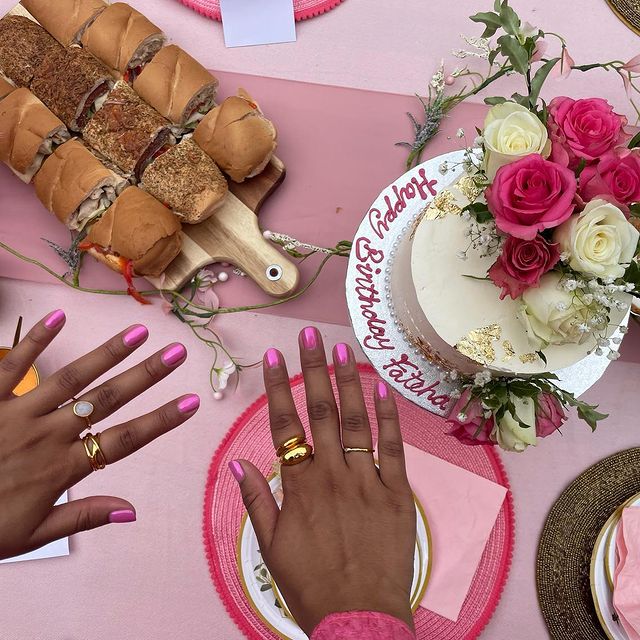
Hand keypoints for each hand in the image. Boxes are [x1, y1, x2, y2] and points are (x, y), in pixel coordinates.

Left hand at [0, 310, 198, 559]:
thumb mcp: (31, 535)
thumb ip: (83, 517)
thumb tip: (133, 510)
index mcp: (61, 468)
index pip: (124, 440)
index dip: (160, 421)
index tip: (191, 402)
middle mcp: (47, 435)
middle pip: (106, 400)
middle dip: (146, 376)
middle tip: (176, 353)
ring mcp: (17, 412)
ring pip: (71, 378)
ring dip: (107, 353)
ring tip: (138, 331)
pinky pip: (12, 366)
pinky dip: (36, 341)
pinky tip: (58, 317)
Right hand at [231, 327, 415, 634]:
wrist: (360, 618)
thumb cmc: (311, 585)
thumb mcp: (270, 547)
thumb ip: (256, 500)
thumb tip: (237, 462)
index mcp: (299, 486)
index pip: (285, 424)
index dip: (278, 387)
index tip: (275, 356)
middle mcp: (332, 474)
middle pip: (322, 411)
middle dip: (314, 369)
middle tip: (311, 335)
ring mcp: (367, 480)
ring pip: (357, 421)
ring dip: (349, 382)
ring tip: (344, 350)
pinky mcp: (397, 493)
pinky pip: (393, 448)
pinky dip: (389, 418)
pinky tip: (384, 390)